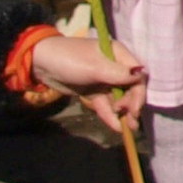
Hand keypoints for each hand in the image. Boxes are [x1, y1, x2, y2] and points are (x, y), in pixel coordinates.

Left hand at [29, 30, 148, 131]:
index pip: (137, 74)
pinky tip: (116, 126)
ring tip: (128, 128)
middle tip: (130, 120)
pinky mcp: (93, 91)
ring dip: (123, 112)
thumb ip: (118, 74)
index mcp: (119, 54)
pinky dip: (110, 115)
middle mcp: (115, 66)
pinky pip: (105, 104)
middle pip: (130, 88)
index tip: (134, 108)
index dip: (138, 92)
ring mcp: (104, 80)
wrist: (41, 64)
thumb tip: (141, 76)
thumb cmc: (70, 59)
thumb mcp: (95, 67)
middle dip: (131, 104)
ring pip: (119, 98)